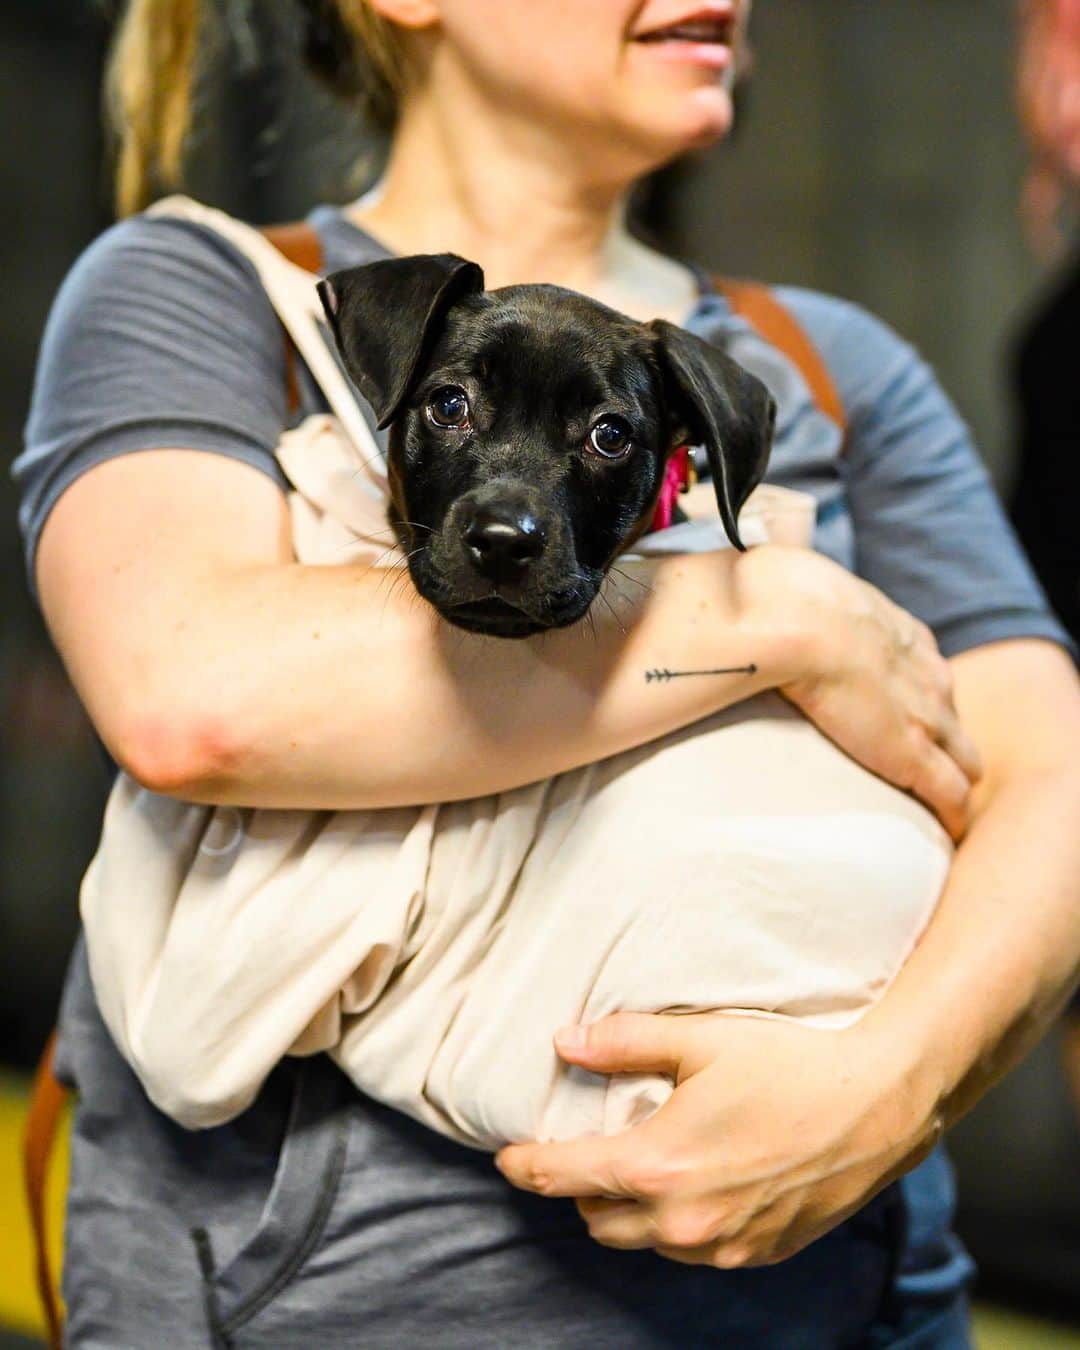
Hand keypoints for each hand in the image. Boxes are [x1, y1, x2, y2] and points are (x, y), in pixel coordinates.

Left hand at [495, 1010, 943, 1267]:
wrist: (880, 1104)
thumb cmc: (789, 1065)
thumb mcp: (700, 1040)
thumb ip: (623, 1042)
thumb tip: (564, 1042)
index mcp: (658, 1166)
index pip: (564, 1177)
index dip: (527, 1167)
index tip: (505, 1158)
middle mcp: (683, 1221)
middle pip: (596, 1219)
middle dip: (579, 1188)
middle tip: (582, 1149)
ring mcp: (723, 1245)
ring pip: (643, 1241)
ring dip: (628, 1209)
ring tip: (643, 1161)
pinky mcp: (759, 1253)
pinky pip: (692, 1251)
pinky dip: (676, 1224)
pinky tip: (695, 1181)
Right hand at [738, 545, 981, 839]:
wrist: (794, 621)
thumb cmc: (779, 602)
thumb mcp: (796, 590)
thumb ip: (787, 602)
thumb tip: (731, 587)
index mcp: (900, 636)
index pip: (925, 674)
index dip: (915, 699)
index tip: (898, 719)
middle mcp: (926, 673)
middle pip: (952, 717)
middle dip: (944, 742)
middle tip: (918, 771)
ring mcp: (928, 716)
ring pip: (963, 756)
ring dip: (950, 777)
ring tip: (928, 808)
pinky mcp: (916, 757)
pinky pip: (953, 795)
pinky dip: (950, 815)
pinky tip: (943, 833)